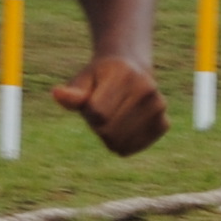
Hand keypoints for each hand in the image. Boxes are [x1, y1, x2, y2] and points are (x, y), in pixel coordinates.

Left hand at [52, 55, 166, 154]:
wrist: (132, 71)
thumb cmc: (101, 78)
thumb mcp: (84, 80)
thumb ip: (73, 93)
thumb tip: (57, 94)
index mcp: (125, 73)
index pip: (97, 113)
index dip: (89, 112)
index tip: (94, 99)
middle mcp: (147, 88)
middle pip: (108, 131)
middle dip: (98, 125)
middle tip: (105, 109)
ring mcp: (159, 106)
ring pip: (120, 143)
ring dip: (109, 136)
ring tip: (114, 115)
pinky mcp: (163, 123)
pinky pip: (132, 148)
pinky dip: (122, 143)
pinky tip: (126, 126)